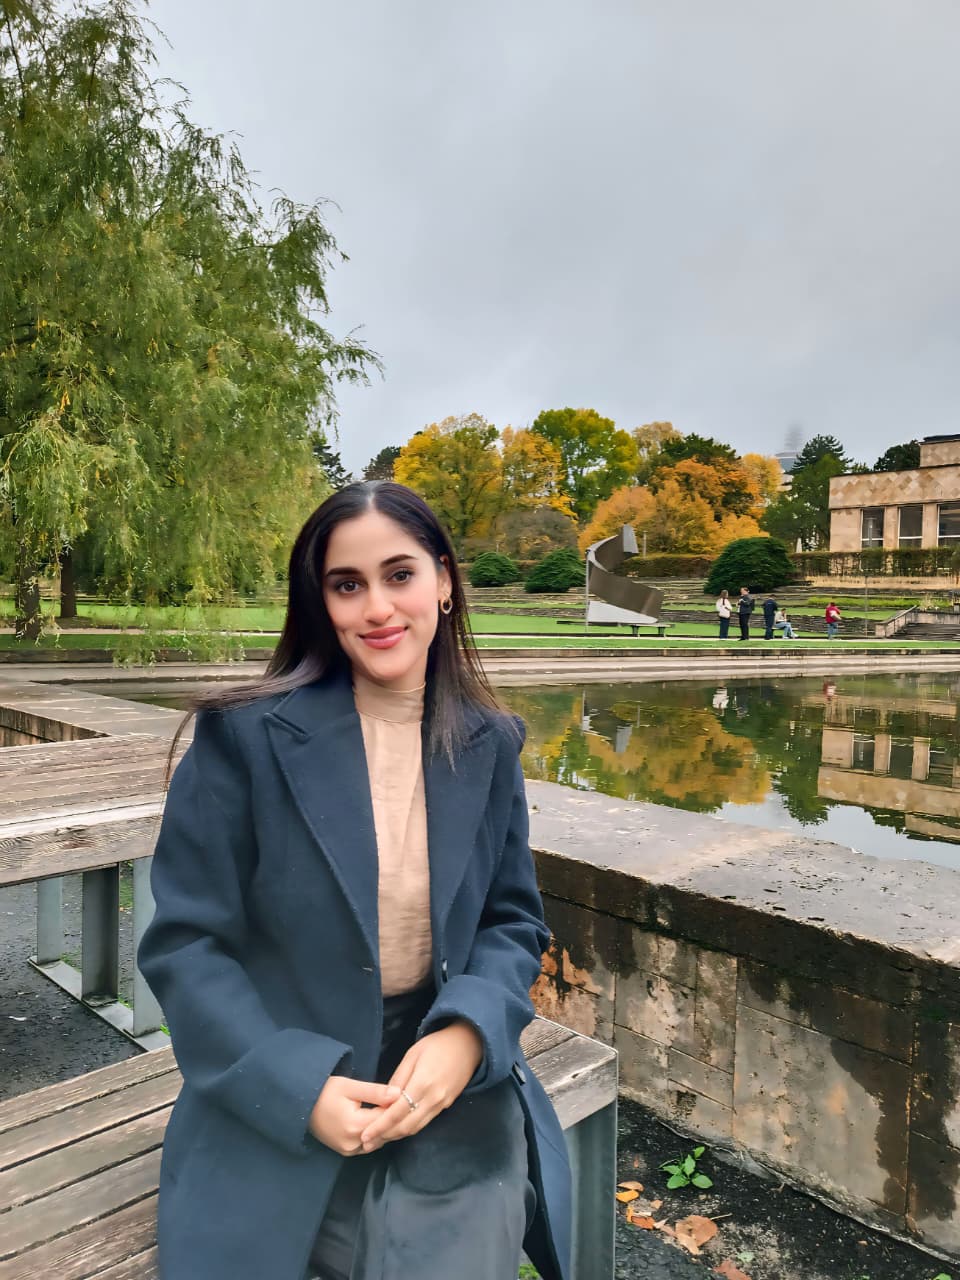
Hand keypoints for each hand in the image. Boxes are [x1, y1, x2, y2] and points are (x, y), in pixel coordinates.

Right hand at [308, 1075, 400, 1155]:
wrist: (302, 1106)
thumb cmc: (325, 1092)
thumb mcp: (349, 1086)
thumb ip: (375, 1092)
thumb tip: (399, 1094)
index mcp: (355, 1126)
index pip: (386, 1119)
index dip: (398, 1107)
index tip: (407, 1096)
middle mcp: (354, 1143)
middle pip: (384, 1133)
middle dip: (394, 1119)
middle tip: (404, 1103)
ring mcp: (350, 1150)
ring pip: (378, 1141)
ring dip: (386, 1128)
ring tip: (394, 1111)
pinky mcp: (347, 1152)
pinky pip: (369, 1145)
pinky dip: (377, 1134)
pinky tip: (381, 1121)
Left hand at [358, 1021, 482, 1150]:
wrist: (469, 1044)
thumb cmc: (437, 1044)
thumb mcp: (412, 1054)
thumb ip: (398, 1078)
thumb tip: (384, 1100)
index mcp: (422, 1083)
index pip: (397, 1113)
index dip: (380, 1126)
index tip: (364, 1135)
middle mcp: (433, 1098)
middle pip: (406, 1126)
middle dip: (385, 1136)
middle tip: (367, 1143)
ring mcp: (441, 1104)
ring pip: (416, 1127)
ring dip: (396, 1136)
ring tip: (379, 1140)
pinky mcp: (446, 1106)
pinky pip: (424, 1122)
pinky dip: (409, 1129)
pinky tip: (398, 1129)